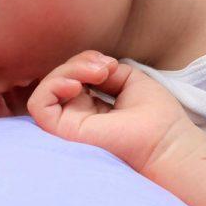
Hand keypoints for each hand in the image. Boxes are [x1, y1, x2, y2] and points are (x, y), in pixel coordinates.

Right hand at [26, 50, 197, 174]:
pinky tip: (77, 85)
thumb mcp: (130, 81)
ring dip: (68, 70)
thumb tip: (91, 67)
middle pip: (59, 79)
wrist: (166, 143)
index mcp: (93, 107)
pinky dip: (52, 86)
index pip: (73, 75)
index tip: (111, 65)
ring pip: (48, 87)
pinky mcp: (64, 133)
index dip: (86, 61)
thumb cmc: (157, 118)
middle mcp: (77, 117)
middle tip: (106, 67)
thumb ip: (105, 71)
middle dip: (79, 62)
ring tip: (97, 73)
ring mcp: (69, 125)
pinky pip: (39, 105)